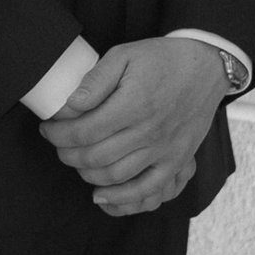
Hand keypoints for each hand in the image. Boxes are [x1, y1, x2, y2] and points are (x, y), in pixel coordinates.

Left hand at [39, 38, 226, 216]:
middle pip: (94, 157)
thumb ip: (95, 80)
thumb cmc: (163, 60)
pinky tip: (100, 196)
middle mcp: (148, 132)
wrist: (207, 67)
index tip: (48, 128)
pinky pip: (147, 190)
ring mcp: (164, 150)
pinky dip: (121, 198)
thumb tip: (70, 104)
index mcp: (132, 105)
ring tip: (76, 159)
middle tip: (58, 143)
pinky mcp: (176, 161)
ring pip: (114, 176)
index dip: (58, 134)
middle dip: (66, 153)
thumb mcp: (125, 55)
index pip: (83, 131)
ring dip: (86, 173)